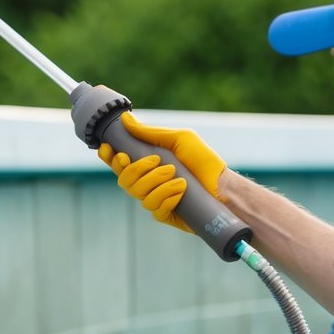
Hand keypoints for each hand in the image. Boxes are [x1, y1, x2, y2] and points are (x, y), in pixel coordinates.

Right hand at [98, 111, 225, 232]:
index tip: (112, 150)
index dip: (109, 157)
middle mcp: (146, 182)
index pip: (118, 162)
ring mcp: (154, 198)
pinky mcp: (164, 214)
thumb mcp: (179, 139)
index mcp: (146, 163)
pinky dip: (166, 196)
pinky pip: (153, 208)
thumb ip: (151, 133)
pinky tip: (181, 191)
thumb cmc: (203, 161)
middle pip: (123, 179)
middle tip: (158, 161)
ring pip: (137, 193)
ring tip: (177, 176)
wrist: (223, 187)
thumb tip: (125, 119)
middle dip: (138, 169)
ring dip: (156, 182)